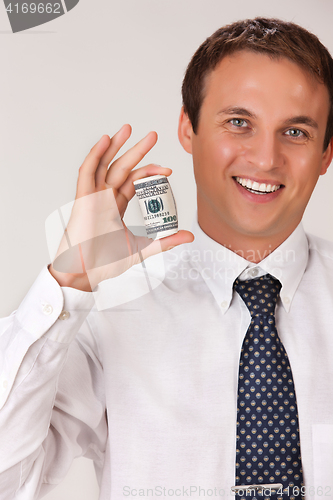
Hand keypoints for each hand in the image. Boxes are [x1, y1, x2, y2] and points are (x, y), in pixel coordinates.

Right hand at [49, 125, 193, 290]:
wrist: (86, 273)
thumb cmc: (105, 262)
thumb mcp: (141, 249)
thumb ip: (164, 242)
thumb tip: (188, 236)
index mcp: (116, 206)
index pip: (134, 182)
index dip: (150, 173)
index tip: (168, 170)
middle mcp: (105, 198)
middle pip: (122, 168)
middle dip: (137, 151)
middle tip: (153, 135)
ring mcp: (93, 197)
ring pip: (105, 165)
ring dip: (116, 146)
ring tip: (128, 128)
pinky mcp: (83, 199)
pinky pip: (87, 172)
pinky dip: (95, 156)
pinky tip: (105, 141)